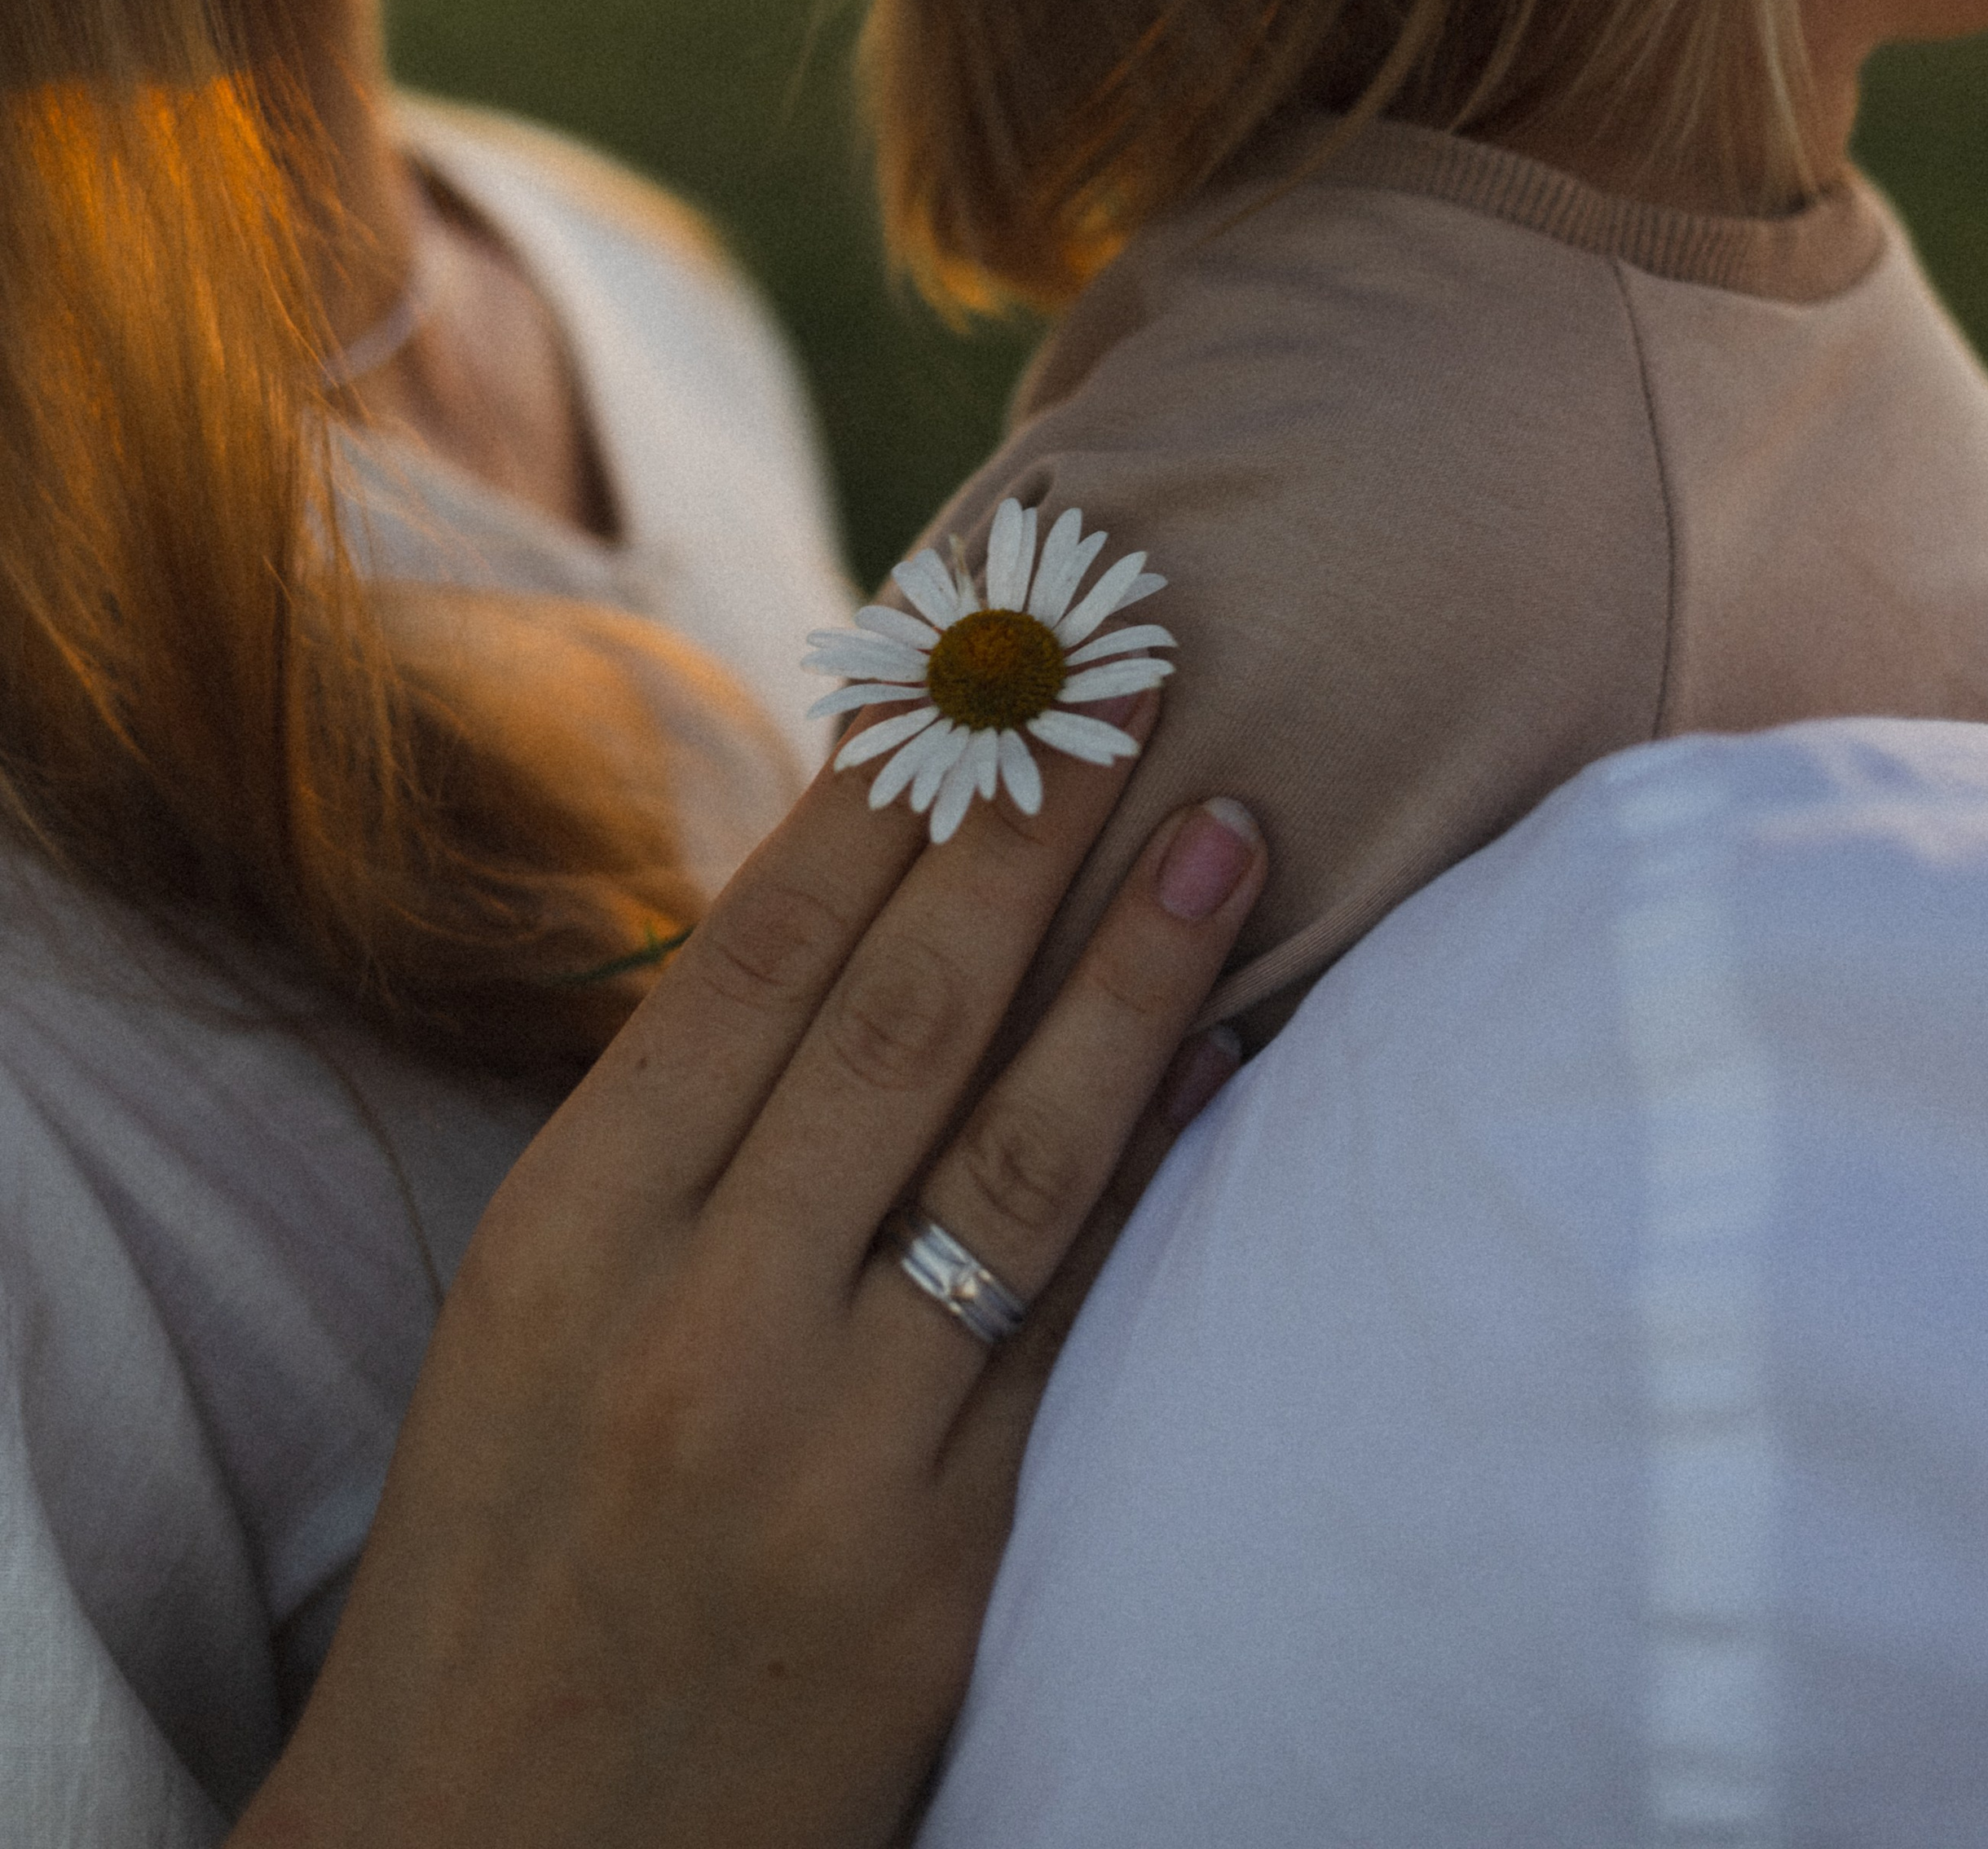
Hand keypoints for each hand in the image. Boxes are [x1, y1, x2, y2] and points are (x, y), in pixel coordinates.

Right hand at [233, 707, 1263, 1848]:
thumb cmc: (506, 1547)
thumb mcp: (533, 1311)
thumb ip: (675, 1136)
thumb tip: (850, 919)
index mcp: (568, 1230)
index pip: (753, 958)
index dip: (873, 798)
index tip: (963, 666)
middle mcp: (694, 1317)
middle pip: (900, 1016)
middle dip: (1023, 827)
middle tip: (1119, 679)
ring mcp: (829, 1447)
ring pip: (1018, 1151)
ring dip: (1136, 971)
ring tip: (1225, 824)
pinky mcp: (942, 1570)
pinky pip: (1076, 1322)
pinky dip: (1159, 1168)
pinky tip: (1232, 1054)